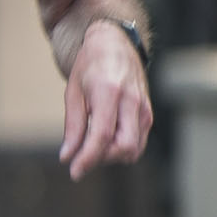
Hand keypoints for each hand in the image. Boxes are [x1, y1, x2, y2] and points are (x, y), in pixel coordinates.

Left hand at [61, 22, 152, 176]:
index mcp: (109, 93)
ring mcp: (144, 108)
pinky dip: (121, 148)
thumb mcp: (72, 92)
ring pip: (134, 148)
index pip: (101, 136)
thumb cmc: (89, 65)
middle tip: (83, 157)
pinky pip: (139, 141)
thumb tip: (67, 157)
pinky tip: (105, 141)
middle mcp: (132, 102)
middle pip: (124, 147)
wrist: (115, 44)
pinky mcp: (148, 113)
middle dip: (102, 159)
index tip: (74, 172)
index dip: (88, 158)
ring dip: (112, 156)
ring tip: (92, 146)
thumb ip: (73, 126)